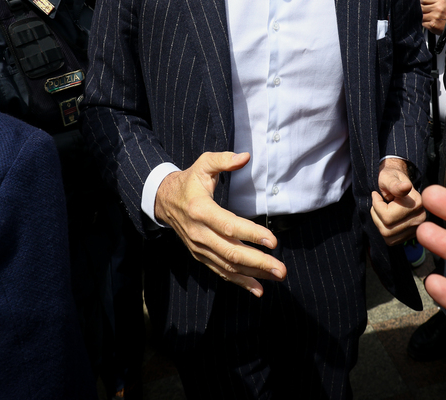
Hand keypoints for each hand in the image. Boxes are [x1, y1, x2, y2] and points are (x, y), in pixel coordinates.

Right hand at [154, 151, 286, 296]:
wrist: (164, 201)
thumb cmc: (189, 181)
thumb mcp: (203, 164)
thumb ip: (223, 160)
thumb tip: (245, 157)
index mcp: (201, 210)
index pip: (229, 225)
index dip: (251, 234)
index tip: (273, 241)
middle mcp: (199, 233)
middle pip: (231, 252)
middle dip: (258, 262)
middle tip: (281, 269)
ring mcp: (199, 247)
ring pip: (228, 266)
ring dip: (253, 274)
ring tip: (276, 277)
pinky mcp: (200, 256)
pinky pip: (221, 271)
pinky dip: (239, 282)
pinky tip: (258, 288)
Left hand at [371, 158, 424, 244]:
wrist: (399, 183)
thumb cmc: (391, 179)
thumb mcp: (389, 178)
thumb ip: (394, 184)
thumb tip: (406, 186)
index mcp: (417, 203)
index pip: (387, 216)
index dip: (377, 205)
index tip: (376, 194)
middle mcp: (420, 218)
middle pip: (387, 229)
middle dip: (376, 215)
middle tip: (378, 202)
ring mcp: (417, 229)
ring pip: (388, 236)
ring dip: (379, 223)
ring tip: (382, 209)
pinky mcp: (411, 235)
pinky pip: (391, 240)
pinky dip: (384, 229)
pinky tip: (387, 218)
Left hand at [420, 0, 445, 33]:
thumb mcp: (445, 3)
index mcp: (440, 1)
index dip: (421, 2)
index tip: (422, 4)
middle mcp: (437, 8)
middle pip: (421, 7)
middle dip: (422, 10)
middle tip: (425, 12)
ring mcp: (434, 17)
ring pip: (421, 16)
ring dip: (423, 17)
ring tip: (429, 18)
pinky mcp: (432, 25)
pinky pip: (423, 23)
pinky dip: (425, 23)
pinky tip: (430, 23)